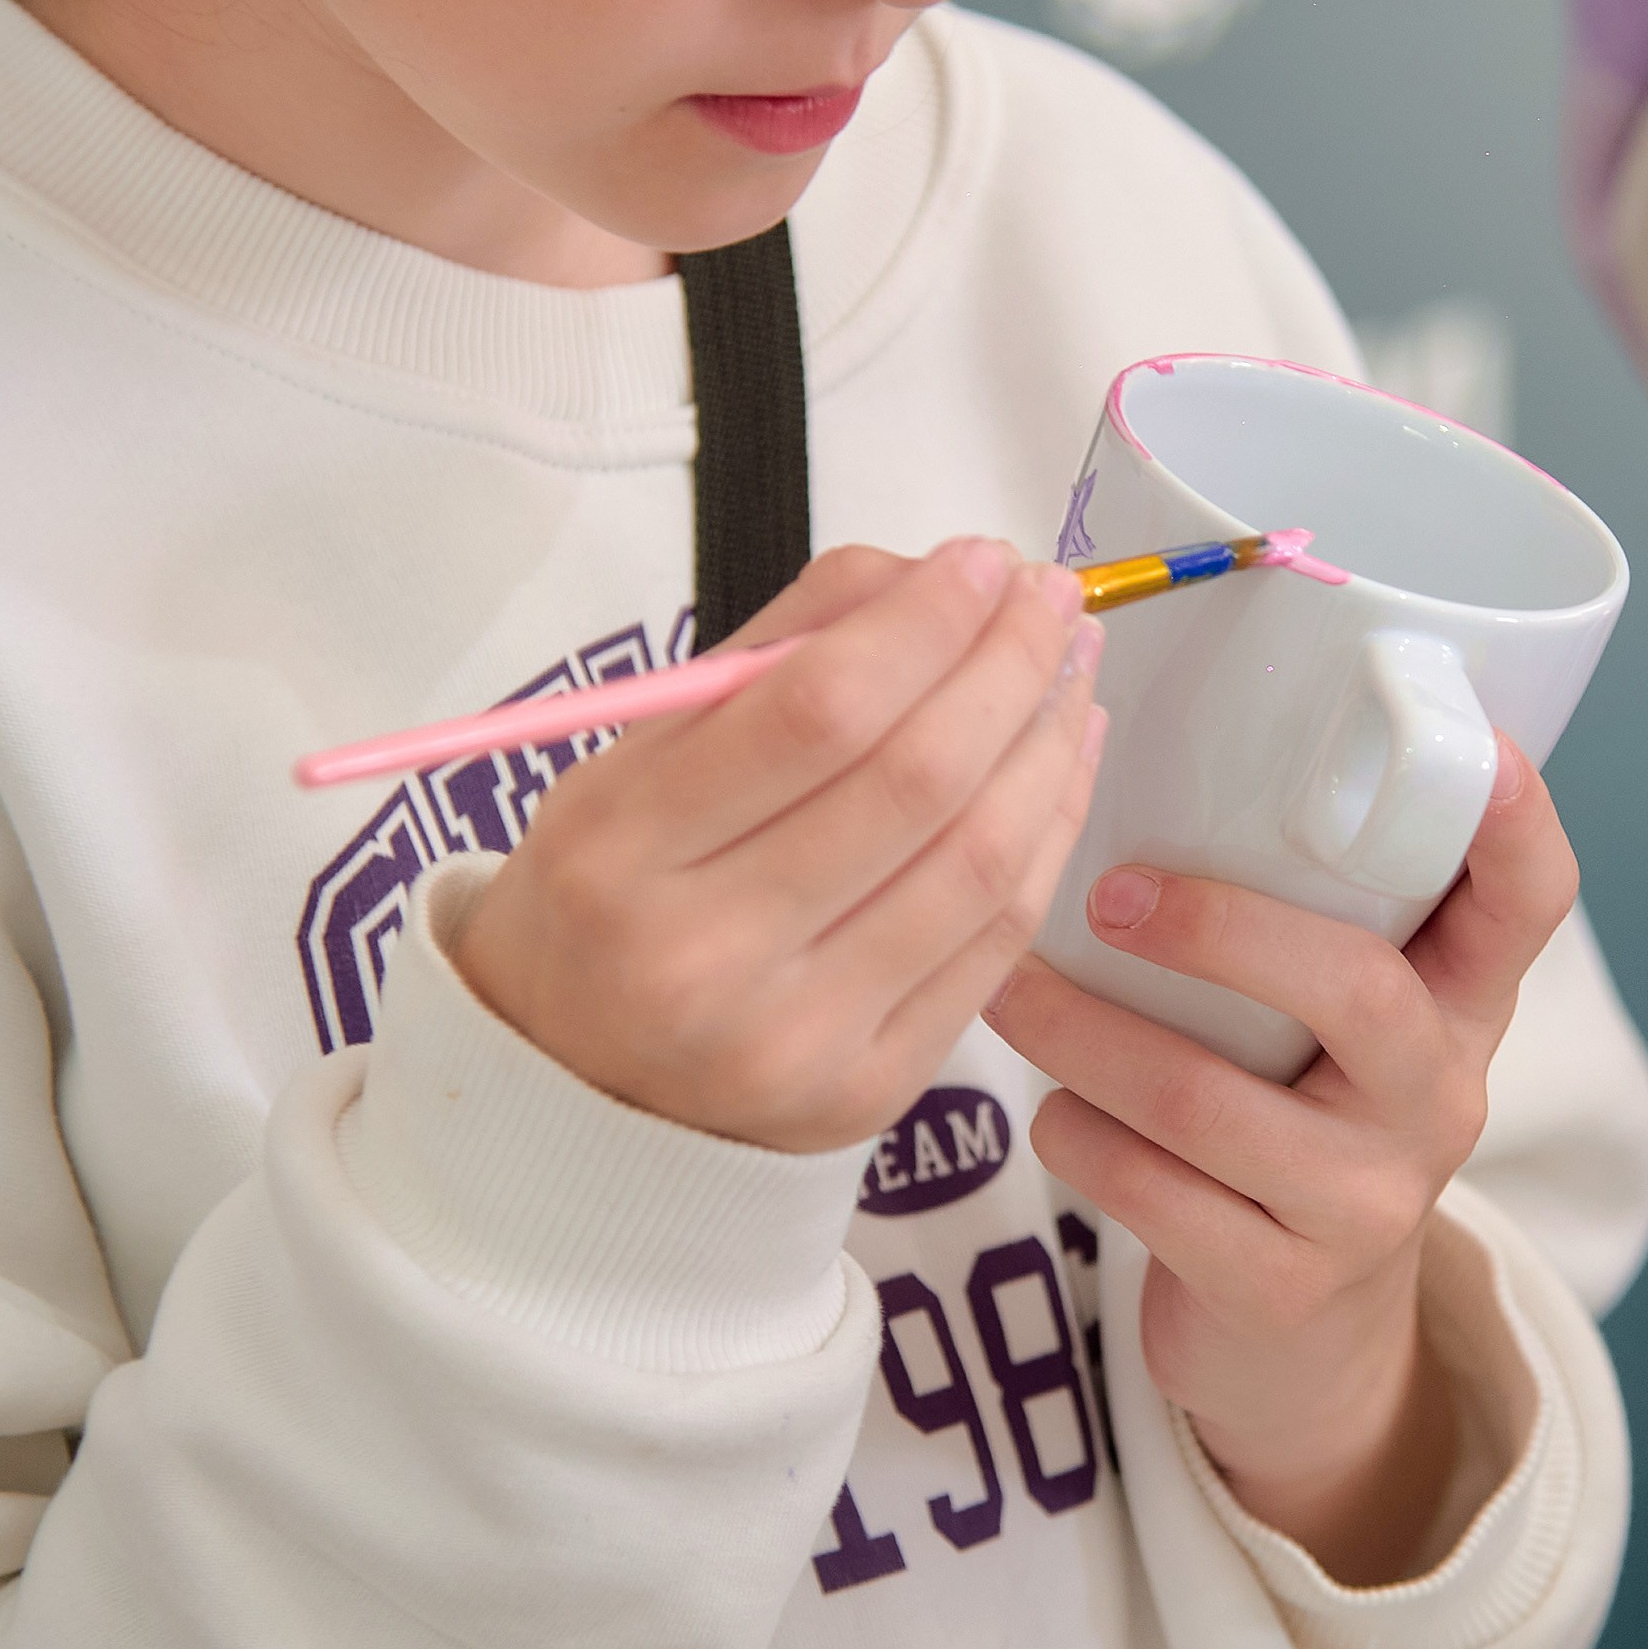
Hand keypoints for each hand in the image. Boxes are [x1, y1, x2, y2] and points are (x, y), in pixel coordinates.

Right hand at [452, 541, 1105, 1150]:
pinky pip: (998, 941)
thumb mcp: (637, 755)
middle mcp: (703, 957)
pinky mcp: (872, 1087)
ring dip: (1047, 740)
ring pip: (978, 861)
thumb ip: (776, 650)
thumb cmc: (613, 892)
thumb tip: (930, 577)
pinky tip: (1060, 761)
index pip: (816, 710)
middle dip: (1008, 665)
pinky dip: (1048, 833)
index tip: (984, 560)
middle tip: (1050, 598)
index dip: (925, 622)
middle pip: (915, 781)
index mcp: (620, 849)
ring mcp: (797, 1037)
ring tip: (1070, 666)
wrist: (577, 1086)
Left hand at [983, 740, 1577, 1585]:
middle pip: (1355, 987)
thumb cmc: (1294, 1117)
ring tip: (1007, 988)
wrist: (1302, 1343)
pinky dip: (1078, 1136)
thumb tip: (1154, 746)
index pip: (1529, 900)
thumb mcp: (1335, 1021)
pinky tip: (1050, 1108)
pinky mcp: (1280, 1286)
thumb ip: (1305, 911)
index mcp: (1461, 1005)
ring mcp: (1366, 1202)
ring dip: (1083, 1034)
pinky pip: (1152, 1192)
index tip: (1481, 746)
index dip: (1517, 823)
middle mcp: (1438, 1098)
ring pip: (1209, 1100)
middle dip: (1216, 927)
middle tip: (1104, 894)